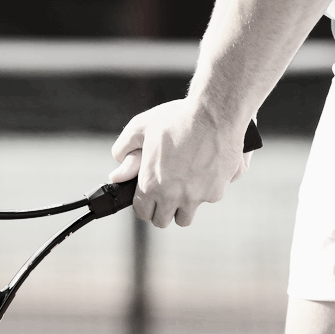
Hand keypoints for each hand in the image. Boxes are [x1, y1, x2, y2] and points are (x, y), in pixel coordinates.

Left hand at [108, 99, 252, 227]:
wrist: (216, 112)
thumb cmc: (177, 118)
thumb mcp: (141, 126)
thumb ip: (124, 148)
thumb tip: (118, 168)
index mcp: (151, 184)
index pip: (142, 213)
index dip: (144, 205)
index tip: (148, 198)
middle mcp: (172, 196)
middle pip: (162, 221)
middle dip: (162, 210)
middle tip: (165, 195)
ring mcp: (196, 197)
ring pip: (185, 218)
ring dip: (183, 207)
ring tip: (184, 189)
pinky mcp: (216, 192)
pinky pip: (209, 199)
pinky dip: (207, 190)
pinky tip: (206, 172)